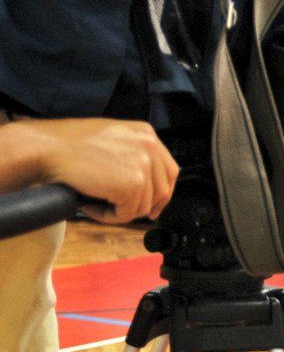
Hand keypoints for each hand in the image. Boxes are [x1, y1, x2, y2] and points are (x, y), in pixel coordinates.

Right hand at [19, 118, 178, 223]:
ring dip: (119, 211)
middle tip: (120, 212)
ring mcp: (143, 164)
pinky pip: (126, 215)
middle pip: (161, 190)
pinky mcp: (132, 184)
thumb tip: (143, 182)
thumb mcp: (111, 139)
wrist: (47, 148)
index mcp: (146, 133)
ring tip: (95, 203)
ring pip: (143, 206)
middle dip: (142, 206)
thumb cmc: (68, 144)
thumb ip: (131, 154)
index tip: (151, 208)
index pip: (169, 170)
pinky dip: (107, 217)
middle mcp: (150, 146)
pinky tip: (89, 205)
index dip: (161, 193)